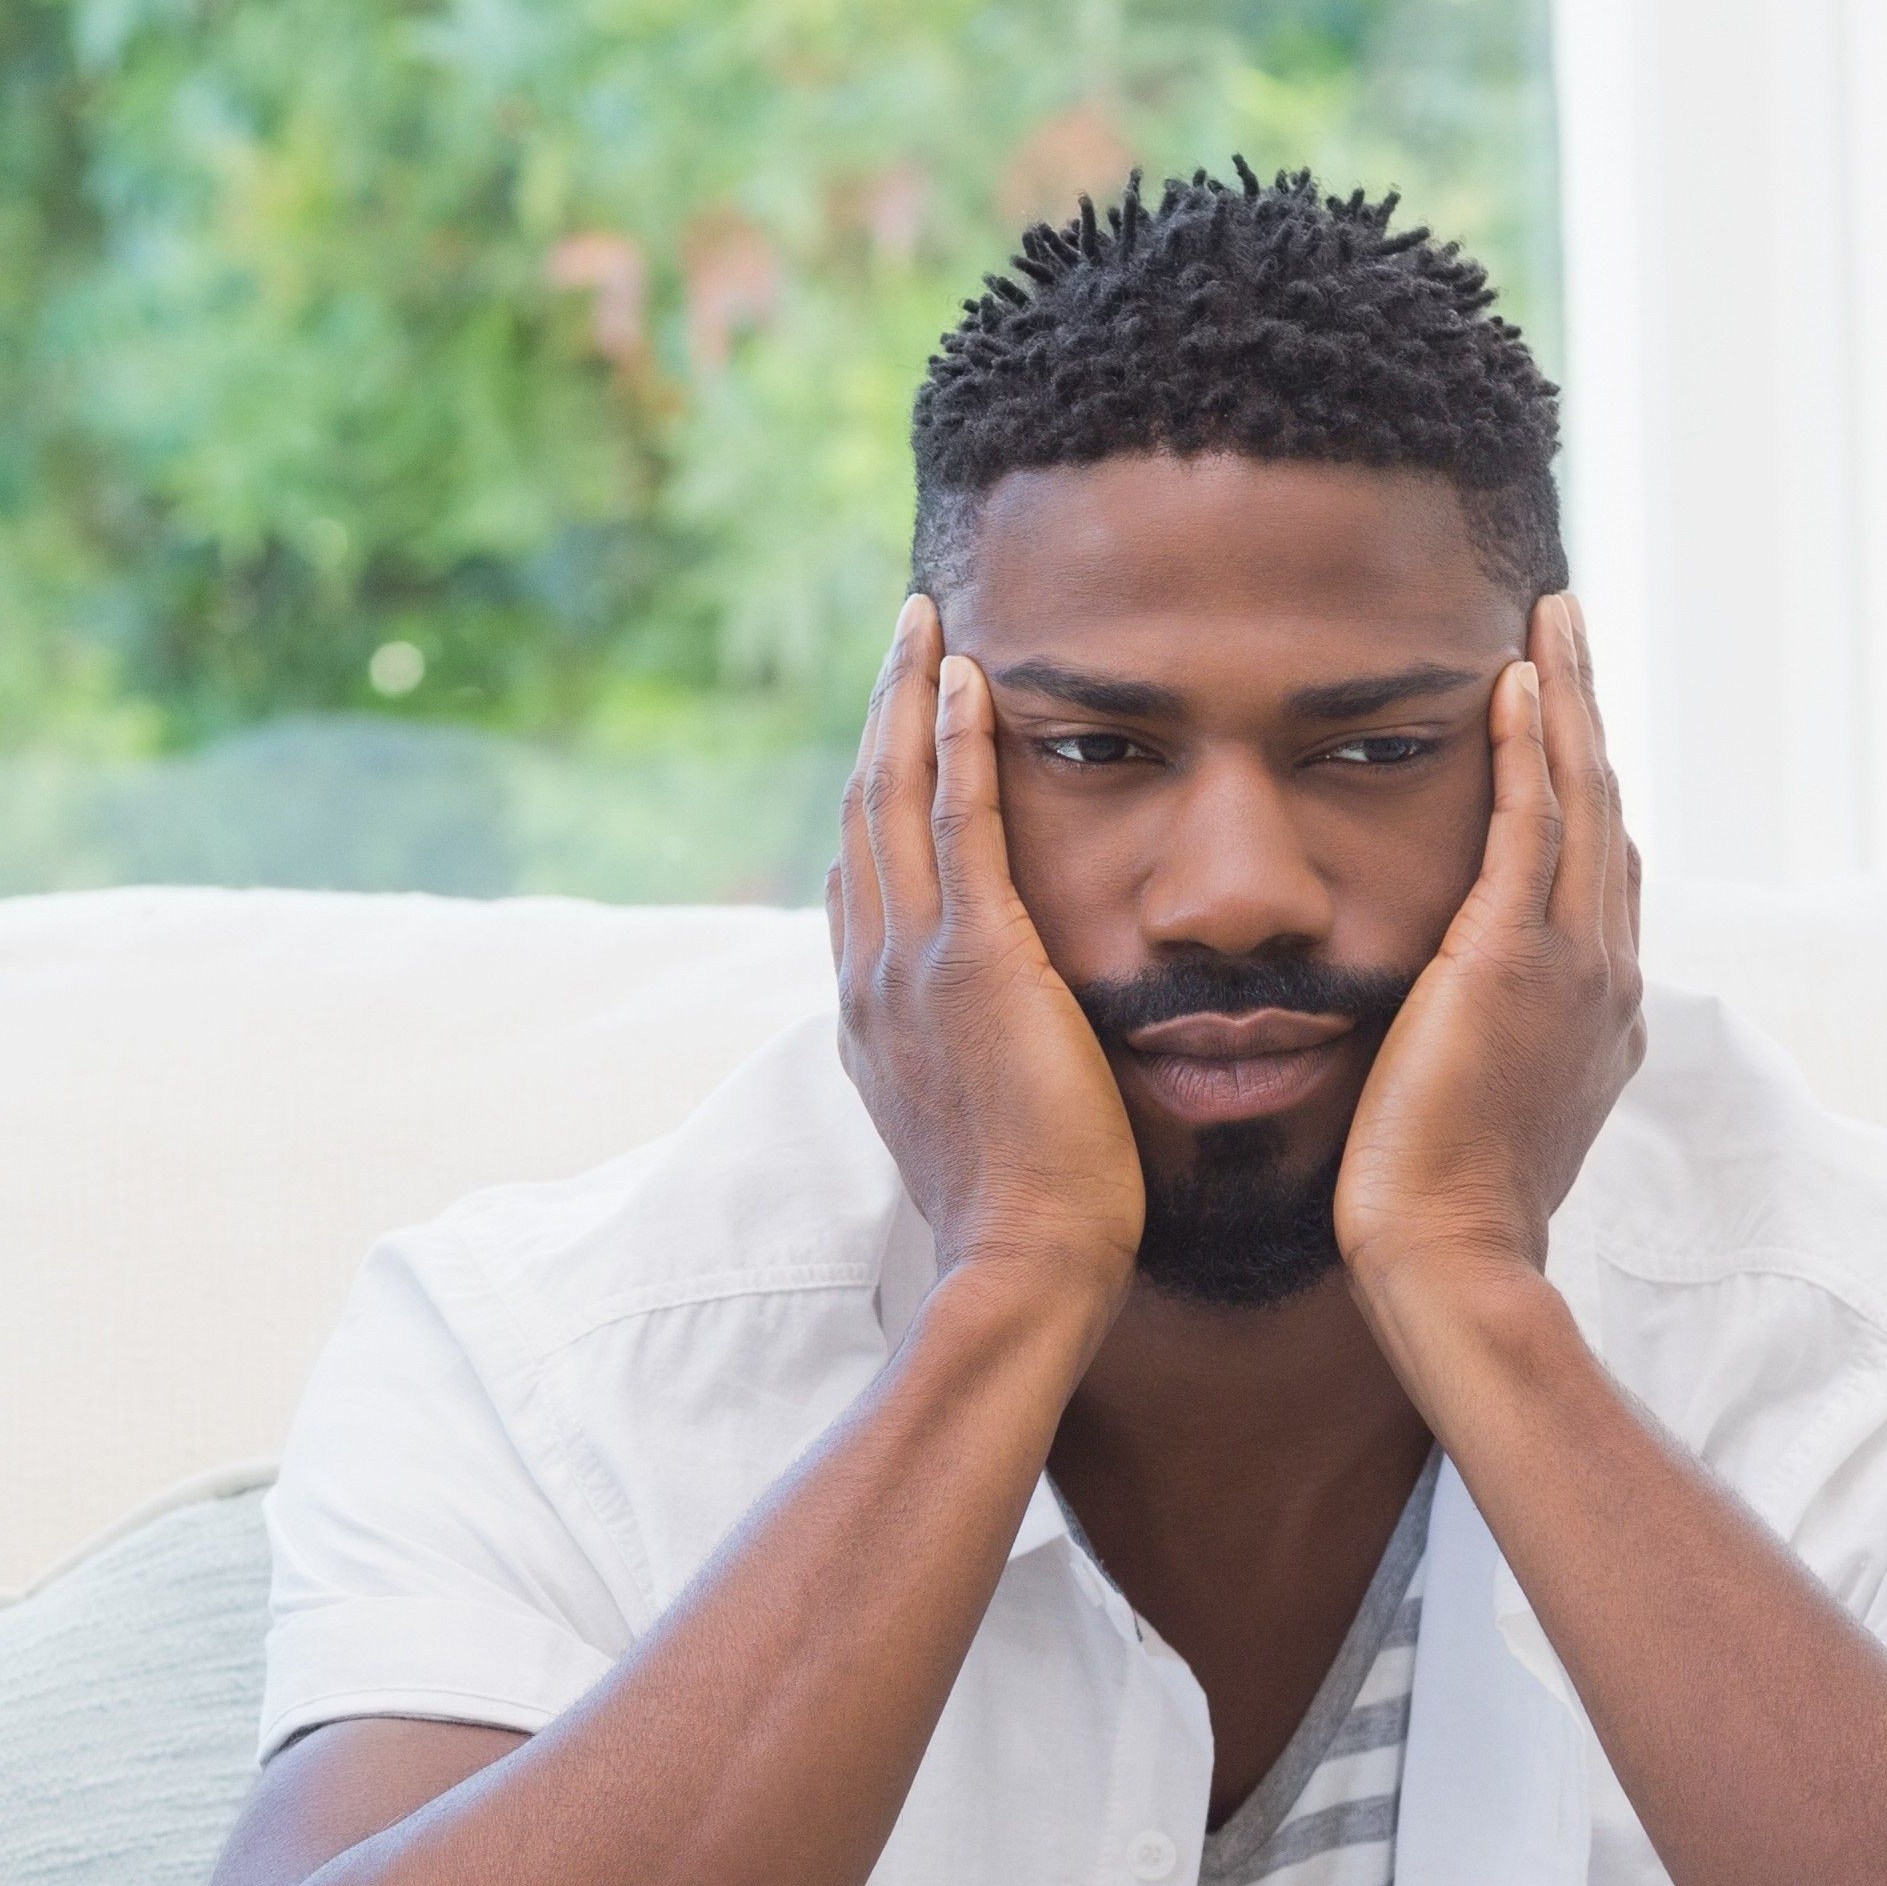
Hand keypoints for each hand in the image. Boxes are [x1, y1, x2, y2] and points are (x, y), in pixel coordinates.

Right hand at [828, 595, 1142, 1303]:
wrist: (1025, 1262)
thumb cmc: (1028, 1215)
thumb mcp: (977, 1118)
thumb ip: (967, 1055)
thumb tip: (984, 1029)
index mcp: (873, 1012)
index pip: (859, 873)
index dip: (872, 787)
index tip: (892, 725)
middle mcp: (872, 976)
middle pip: (860, 811)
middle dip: (878, 713)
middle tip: (903, 631)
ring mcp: (912, 966)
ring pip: (891, 798)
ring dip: (906, 698)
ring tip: (924, 623)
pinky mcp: (974, 962)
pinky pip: (958, 825)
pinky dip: (956, 745)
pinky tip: (969, 681)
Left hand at [1336, 589, 1641, 1323]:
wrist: (1450, 1258)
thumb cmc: (1437, 1208)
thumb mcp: (1480, 1108)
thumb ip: (1484, 1048)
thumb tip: (1452, 1026)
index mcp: (1601, 1009)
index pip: (1600, 868)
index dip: (1587, 784)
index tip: (1563, 718)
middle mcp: (1609, 973)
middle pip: (1609, 811)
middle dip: (1590, 713)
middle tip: (1570, 626)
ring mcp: (1576, 963)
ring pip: (1585, 796)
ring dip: (1569, 698)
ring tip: (1555, 617)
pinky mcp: (1518, 959)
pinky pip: (1535, 822)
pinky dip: (1533, 744)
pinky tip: (1517, 679)